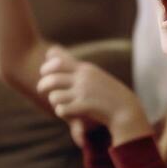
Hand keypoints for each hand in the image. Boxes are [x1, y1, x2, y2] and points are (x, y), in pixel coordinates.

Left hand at [35, 45, 149, 143]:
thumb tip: (55, 55)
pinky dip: (61, 111)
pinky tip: (66, 112)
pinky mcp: (84, 108)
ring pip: (54, 96)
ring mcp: (83, 93)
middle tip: (41, 89)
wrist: (125, 109)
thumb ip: (77, 67)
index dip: (47, 67)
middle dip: (43, 84)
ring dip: (54, 101)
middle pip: (52, 78)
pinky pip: (61, 109)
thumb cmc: (108, 92)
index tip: (44, 73)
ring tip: (58, 103)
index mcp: (86, 69)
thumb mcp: (94, 75)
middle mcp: (83, 79)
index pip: (58, 62)